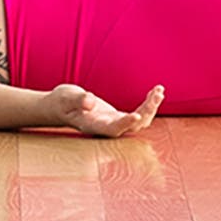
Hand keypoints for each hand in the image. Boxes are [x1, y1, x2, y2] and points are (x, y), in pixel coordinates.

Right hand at [45, 82, 163, 136]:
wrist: (61, 107)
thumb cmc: (61, 102)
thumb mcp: (65, 98)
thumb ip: (78, 100)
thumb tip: (91, 102)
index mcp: (93, 126)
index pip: (112, 129)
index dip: (125, 124)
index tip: (137, 115)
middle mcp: (106, 128)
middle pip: (131, 127)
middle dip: (146, 112)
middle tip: (156, 94)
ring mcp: (113, 124)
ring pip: (139, 122)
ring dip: (151, 108)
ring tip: (159, 91)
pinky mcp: (118, 117)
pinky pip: (138, 114)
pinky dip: (148, 104)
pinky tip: (156, 92)